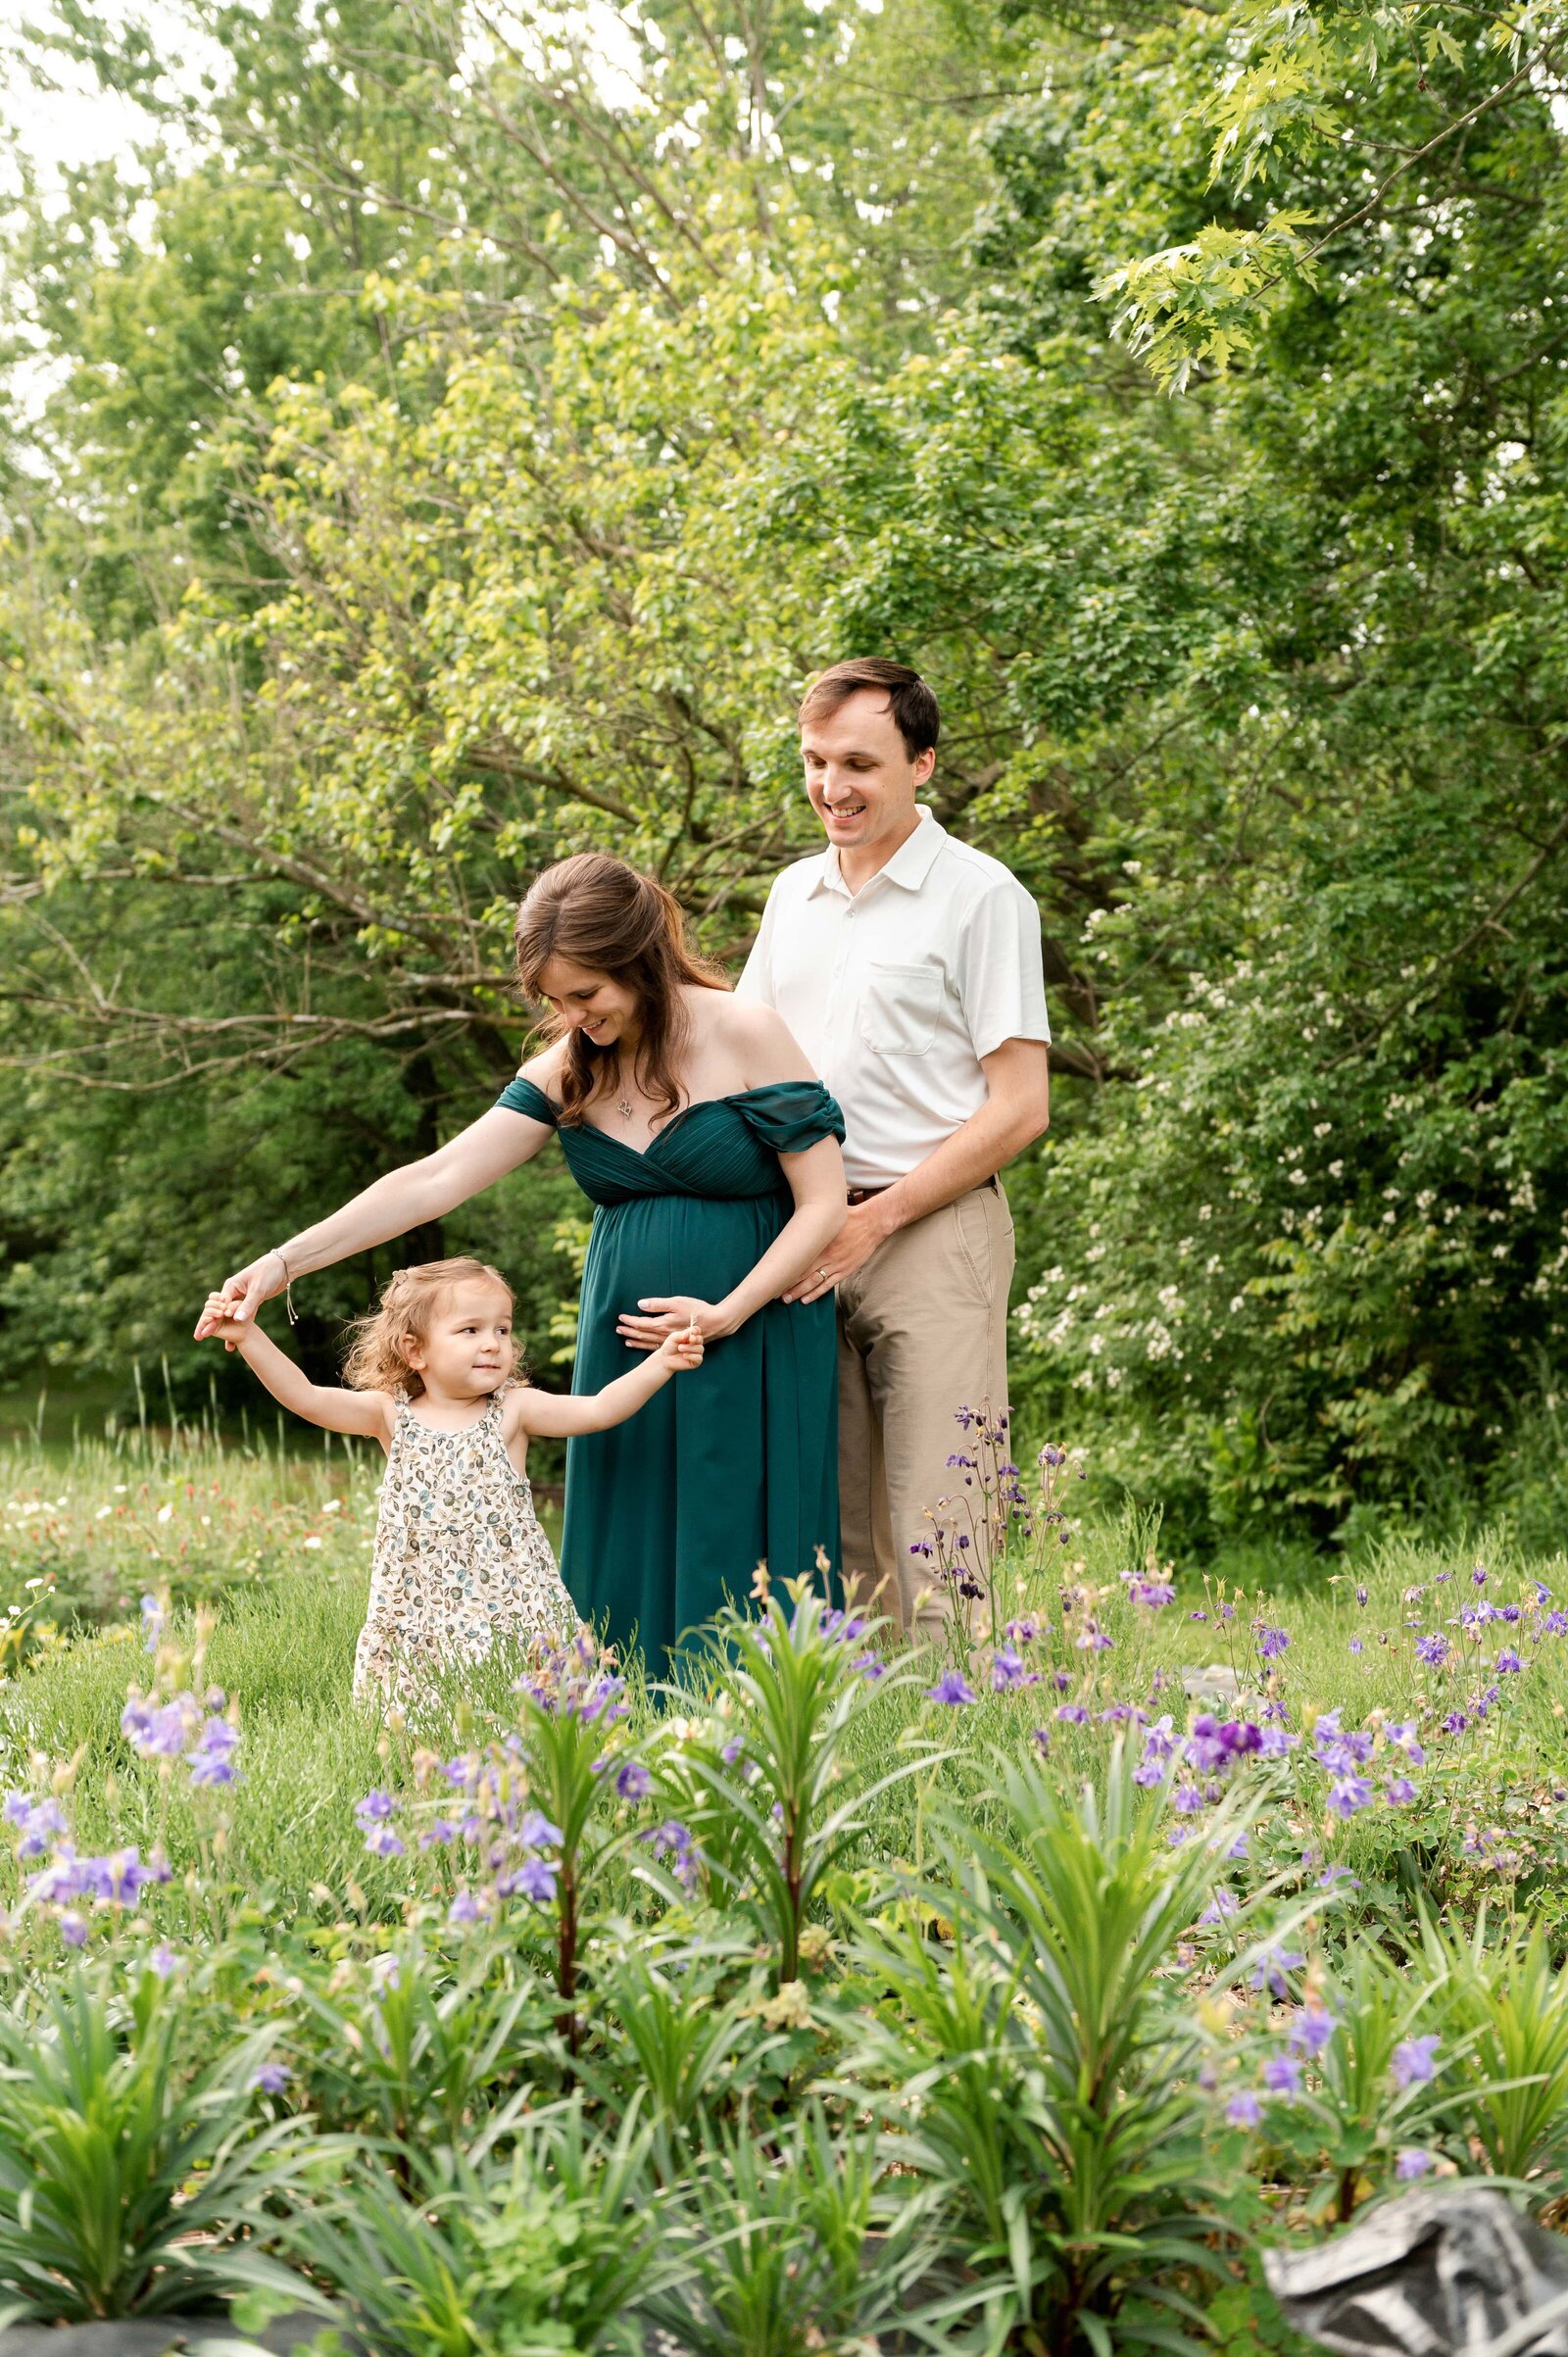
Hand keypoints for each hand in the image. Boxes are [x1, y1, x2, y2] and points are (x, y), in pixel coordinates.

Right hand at [193, 1252, 285, 1343]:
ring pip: (230, 1316)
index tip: (210, 1331)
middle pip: (219, 1311)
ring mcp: (241, 1298)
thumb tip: (236, 1320)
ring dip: (224, 1329)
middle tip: (199, 1337)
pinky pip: (242, 1317)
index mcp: (231, 1286)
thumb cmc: (268, 1273)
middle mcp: (233, 1293)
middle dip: (209, 1324)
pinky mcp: (250, 1303)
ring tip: (223, 1345)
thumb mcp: (258, 1289)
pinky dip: (239, 1327)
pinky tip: (237, 1340)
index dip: (213, 1318)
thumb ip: (248, 1305)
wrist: (283, 1267)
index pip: (218, 1305)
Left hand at [616, 1296, 729, 1351]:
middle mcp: (663, 1334)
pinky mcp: (676, 1343)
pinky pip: (656, 1347)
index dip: (630, 1320)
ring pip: (647, 1342)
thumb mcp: (677, 1302)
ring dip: (636, 1340)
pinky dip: (646, 1346)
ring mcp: (669, 1341)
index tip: (621, 1317)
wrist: (714, 1323)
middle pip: (642, 1334)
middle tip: (618, 1328)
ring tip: (626, 1339)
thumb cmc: (696, 1310)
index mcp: (662, 1324)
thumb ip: (658, 1304)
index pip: (641, 1323)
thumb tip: (640, 1304)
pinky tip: (643, 1345)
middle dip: (629, 1330)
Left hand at [656, 1323, 705, 1374]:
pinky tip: (684, 1356)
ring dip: (690, 1348)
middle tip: (689, 1339)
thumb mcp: (672, 1338)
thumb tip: (688, 1334)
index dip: (696, 1330)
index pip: (697, 1331)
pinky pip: (699, 1358)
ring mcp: (696, 1353)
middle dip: (695, 1339)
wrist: (666, 1359)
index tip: (693, 1331)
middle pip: (700, 1339)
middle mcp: (695, 1344)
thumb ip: (681, 1334)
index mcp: (690, 1336)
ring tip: (680, 1348)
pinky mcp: (696, 1362)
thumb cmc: (670, 1347)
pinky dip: (692, 1356)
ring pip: (700, 1348)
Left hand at [782, 1199, 897, 1304]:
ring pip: (814, 1282)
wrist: (872, 1223)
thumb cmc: (849, 1216)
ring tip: (786, 1299)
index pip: (798, 1259)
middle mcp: (827, 1255)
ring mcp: (837, 1265)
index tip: (772, 1276)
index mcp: (820, 1242)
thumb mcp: (828, 1216)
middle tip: (774, 1293)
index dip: (785, 1269)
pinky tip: (806, 1299)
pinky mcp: (845, 1270)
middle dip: (788, 1284)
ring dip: (799, 1292)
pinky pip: (829, 1285)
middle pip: (803, 1273)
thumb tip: (795, 1219)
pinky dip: (816, 1293)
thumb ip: (812, 1221)